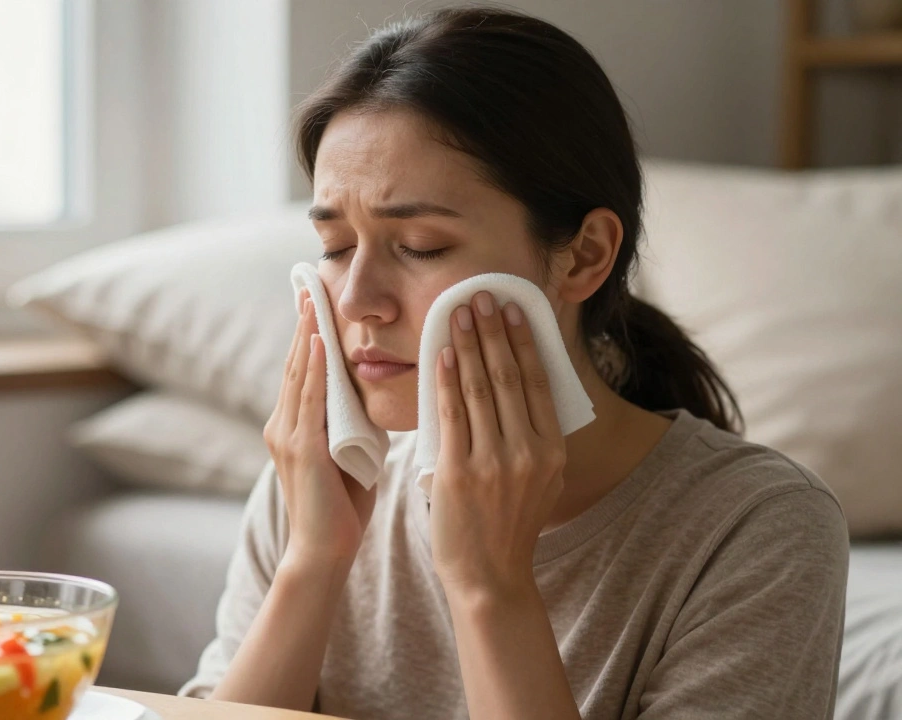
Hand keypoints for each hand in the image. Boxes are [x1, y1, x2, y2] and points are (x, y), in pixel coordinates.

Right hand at [263, 290, 376, 569]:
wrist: (321, 554)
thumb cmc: (340, 513)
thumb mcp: (349, 460)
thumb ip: (352, 431)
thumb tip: (373, 406)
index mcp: (294, 429)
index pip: (302, 371)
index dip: (307, 335)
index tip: (314, 301)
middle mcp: (283, 426)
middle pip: (295, 363)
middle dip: (303, 323)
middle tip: (309, 284)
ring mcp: (288, 436)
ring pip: (299, 374)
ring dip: (306, 334)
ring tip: (313, 299)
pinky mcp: (300, 448)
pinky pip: (308, 400)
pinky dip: (313, 369)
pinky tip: (318, 343)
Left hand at [429, 292, 565, 595]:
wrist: (490, 577)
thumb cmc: (507, 526)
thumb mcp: (539, 480)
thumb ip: (531, 438)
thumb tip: (518, 388)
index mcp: (552, 451)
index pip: (537, 382)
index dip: (525, 341)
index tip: (514, 308)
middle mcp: (528, 452)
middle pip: (509, 377)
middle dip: (494, 331)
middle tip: (483, 295)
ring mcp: (494, 462)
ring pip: (481, 389)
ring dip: (469, 344)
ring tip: (460, 312)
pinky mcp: (460, 472)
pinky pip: (452, 414)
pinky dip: (448, 380)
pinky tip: (444, 353)